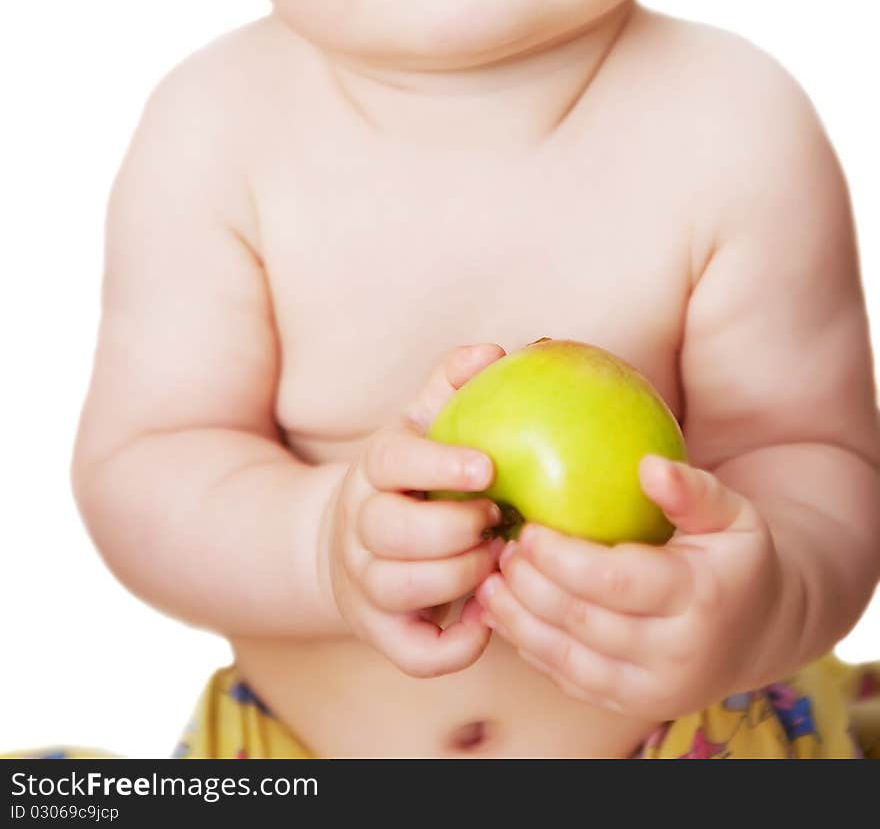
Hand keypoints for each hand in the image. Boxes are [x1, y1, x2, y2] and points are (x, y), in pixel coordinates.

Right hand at [324, 342, 507, 677]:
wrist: (351, 544)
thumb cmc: (410, 478)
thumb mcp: (421, 426)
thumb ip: (452, 385)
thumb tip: (493, 353)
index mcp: (374, 471)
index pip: (390, 461)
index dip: (437, 464)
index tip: (488, 467)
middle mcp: (360, 527)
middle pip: (391, 531)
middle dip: (452, 529)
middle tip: (499, 520)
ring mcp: (365, 582)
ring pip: (398, 588)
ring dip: (456, 578)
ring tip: (497, 561)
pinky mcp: (380, 632)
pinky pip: (413, 653)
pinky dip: (454, 647)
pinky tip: (488, 621)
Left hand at [472, 456, 785, 718]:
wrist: (761, 632)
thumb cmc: (737, 557)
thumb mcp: (733, 514)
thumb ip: (693, 490)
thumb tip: (650, 466)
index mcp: (700, 597)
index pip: (616, 582)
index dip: (562, 559)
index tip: (528, 530)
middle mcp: (677, 654)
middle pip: (583, 622)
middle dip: (530, 587)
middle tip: (500, 549)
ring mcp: (654, 689)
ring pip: (568, 660)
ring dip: (519, 622)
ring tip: (489, 582)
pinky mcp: (634, 704)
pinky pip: (571, 681)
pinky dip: (532, 650)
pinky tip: (506, 615)